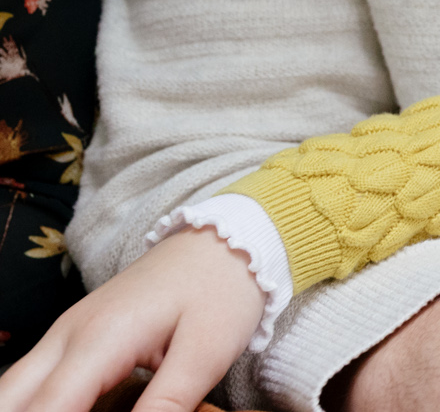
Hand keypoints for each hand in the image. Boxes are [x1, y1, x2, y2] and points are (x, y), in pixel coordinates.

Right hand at [0, 226, 264, 411]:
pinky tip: (78, 407)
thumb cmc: (220, 291)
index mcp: (99, 339)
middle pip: (11, 400)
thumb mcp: (207, 353)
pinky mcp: (69, 340)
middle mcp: (66, 335)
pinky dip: (39, 405)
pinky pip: (29, 383)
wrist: (224, 240)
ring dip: (29, 411)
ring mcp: (63, 335)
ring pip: (12, 391)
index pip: (48, 409)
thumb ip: (167, 404)